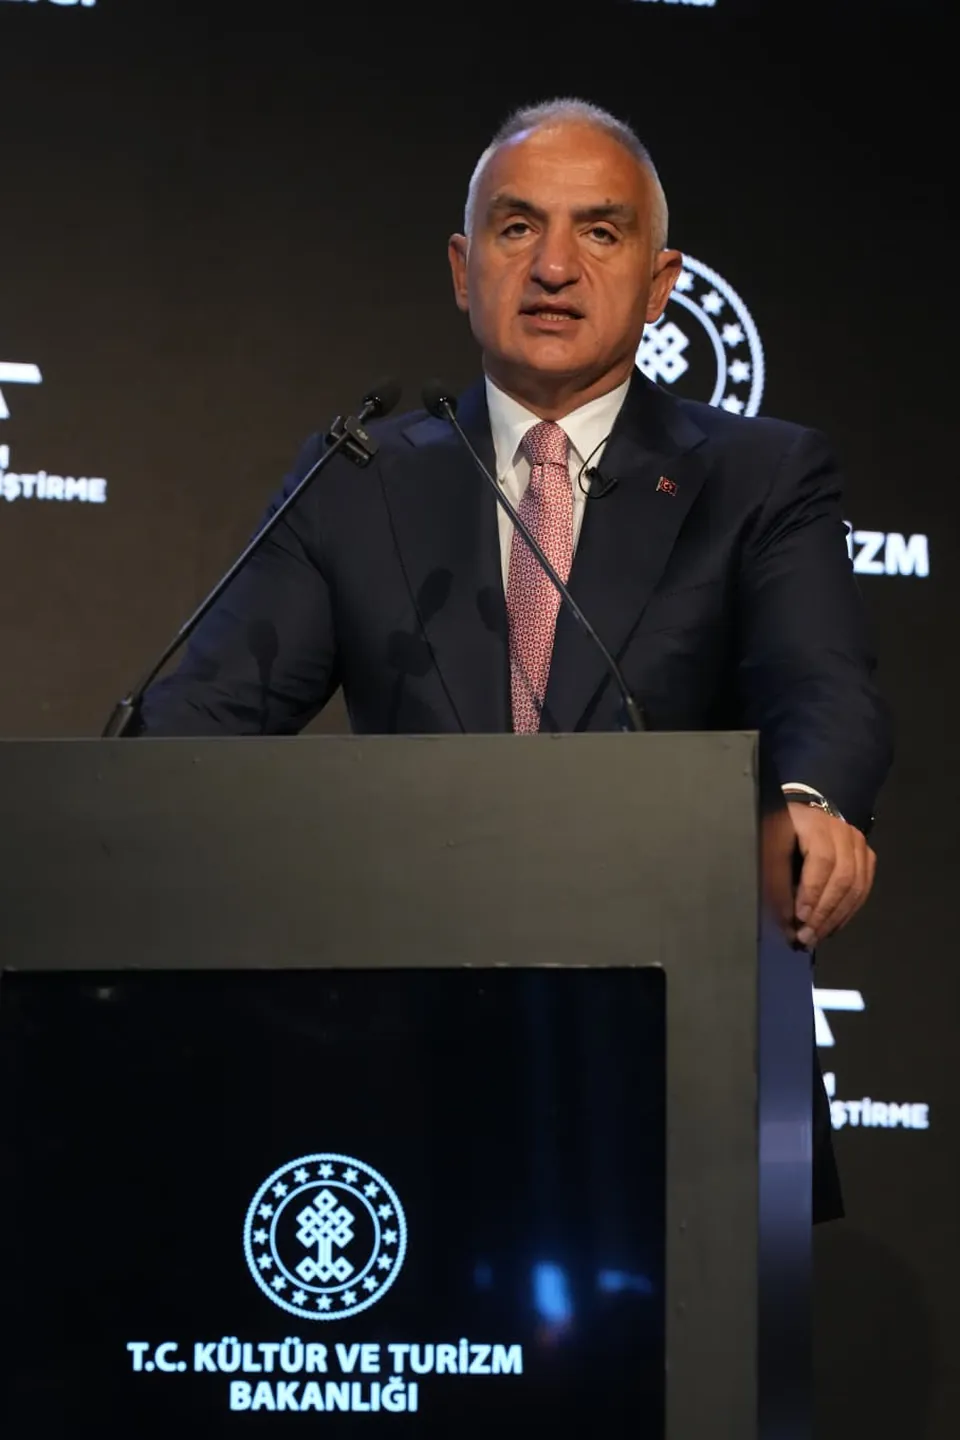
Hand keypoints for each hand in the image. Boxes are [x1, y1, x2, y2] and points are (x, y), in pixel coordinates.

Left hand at [788, 802, 876, 948]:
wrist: (798, 817)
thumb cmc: (778, 832)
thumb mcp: (769, 846)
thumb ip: (776, 874)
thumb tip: (784, 914)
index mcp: (814, 822)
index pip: (821, 859)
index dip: (812, 891)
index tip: (800, 917)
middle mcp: (841, 830)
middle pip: (843, 875)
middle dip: (825, 911)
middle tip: (807, 936)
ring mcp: (857, 843)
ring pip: (856, 885)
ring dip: (836, 916)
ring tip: (817, 936)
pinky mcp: (866, 856)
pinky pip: (863, 888)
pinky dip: (847, 911)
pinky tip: (831, 926)